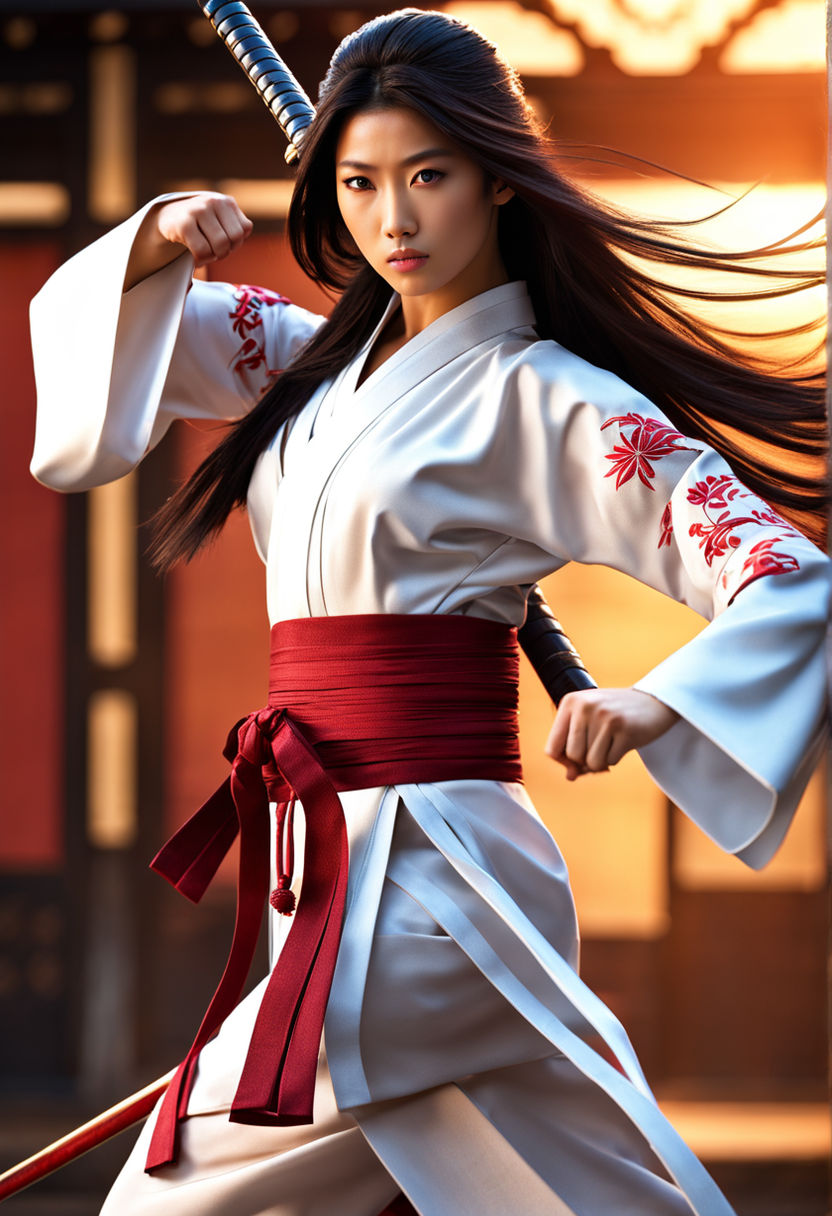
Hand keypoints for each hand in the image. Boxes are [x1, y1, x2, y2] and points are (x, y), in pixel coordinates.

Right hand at [156, 193, 252, 267]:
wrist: (167, 219)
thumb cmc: (200, 224)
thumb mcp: (220, 219)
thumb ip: (236, 227)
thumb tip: (243, 236)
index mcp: (226, 202)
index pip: (244, 229)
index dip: (235, 242)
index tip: (222, 242)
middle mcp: (213, 202)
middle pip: (234, 239)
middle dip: (225, 251)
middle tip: (212, 250)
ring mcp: (198, 210)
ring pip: (220, 246)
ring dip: (213, 256)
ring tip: (204, 252)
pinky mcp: (184, 224)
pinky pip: (202, 251)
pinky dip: (201, 260)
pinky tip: (195, 256)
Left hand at [545, 688, 678, 780]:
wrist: (654, 701)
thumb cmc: (614, 715)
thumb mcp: (589, 724)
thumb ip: (575, 749)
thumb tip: (570, 777)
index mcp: (570, 702)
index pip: (552, 748)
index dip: (563, 761)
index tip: (575, 760)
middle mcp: (585, 707)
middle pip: (573, 757)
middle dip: (585, 761)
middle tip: (599, 748)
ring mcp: (606, 718)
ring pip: (592, 762)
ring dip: (602, 760)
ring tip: (611, 743)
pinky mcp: (625, 730)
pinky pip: (610, 761)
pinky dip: (615, 758)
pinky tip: (622, 742)